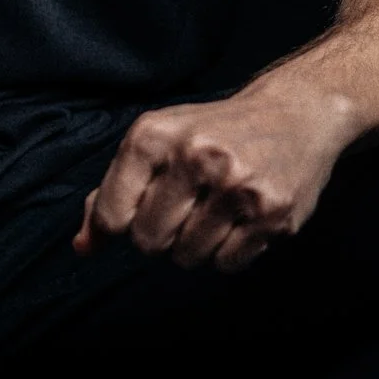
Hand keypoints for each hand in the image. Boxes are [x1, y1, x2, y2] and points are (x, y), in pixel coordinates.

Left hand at [74, 79, 354, 274]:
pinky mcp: (273, 212)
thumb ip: (112, 193)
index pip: (113, 216)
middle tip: (185, 208)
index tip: (142, 207)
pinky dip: (229, 251)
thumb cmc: (212, 133)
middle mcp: (196, 156)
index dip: (123, 223)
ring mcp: (238, 186)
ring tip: (214, 210)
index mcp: (155, 135)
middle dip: (161, 235)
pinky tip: (240, 219)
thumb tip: (83, 247)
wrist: (295, 115)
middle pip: (149, 242)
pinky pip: (228, 264)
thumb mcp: (156, 143)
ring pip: (188, 257)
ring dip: (196, 245)